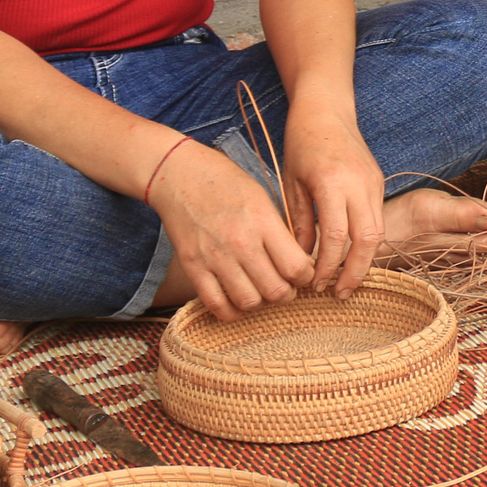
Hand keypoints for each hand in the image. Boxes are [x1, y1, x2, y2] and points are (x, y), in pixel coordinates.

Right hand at [148, 140, 316, 320]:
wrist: (180, 175)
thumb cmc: (227, 184)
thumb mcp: (263, 200)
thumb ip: (279, 233)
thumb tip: (299, 263)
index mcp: (264, 223)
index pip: (297, 267)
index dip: (307, 276)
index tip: (305, 273)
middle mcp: (241, 243)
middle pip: (276, 290)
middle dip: (288, 293)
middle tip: (287, 286)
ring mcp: (215, 257)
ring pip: (249, 301)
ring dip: (261, 303)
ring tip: (262, 292)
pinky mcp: (193, 266)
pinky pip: (216, 304)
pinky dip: (231, 311)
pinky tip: (238, 302)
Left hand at [280, 98, 389, 297]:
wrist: (327, 110)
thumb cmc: (301, 143)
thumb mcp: (291, 182)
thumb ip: (300, 221)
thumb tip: (303, 258)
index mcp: (332, 182)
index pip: (335, 236)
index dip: (326, 265)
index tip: (315, 283)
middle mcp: (359, 183)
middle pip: (368, 239)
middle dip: (355, 271)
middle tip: (339, 293)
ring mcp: (373, 182)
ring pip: (379, 231)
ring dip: (365, 260)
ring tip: (348, 281)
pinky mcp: (379, 182)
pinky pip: (377, 218)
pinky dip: (366, 241)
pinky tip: (352, 255)